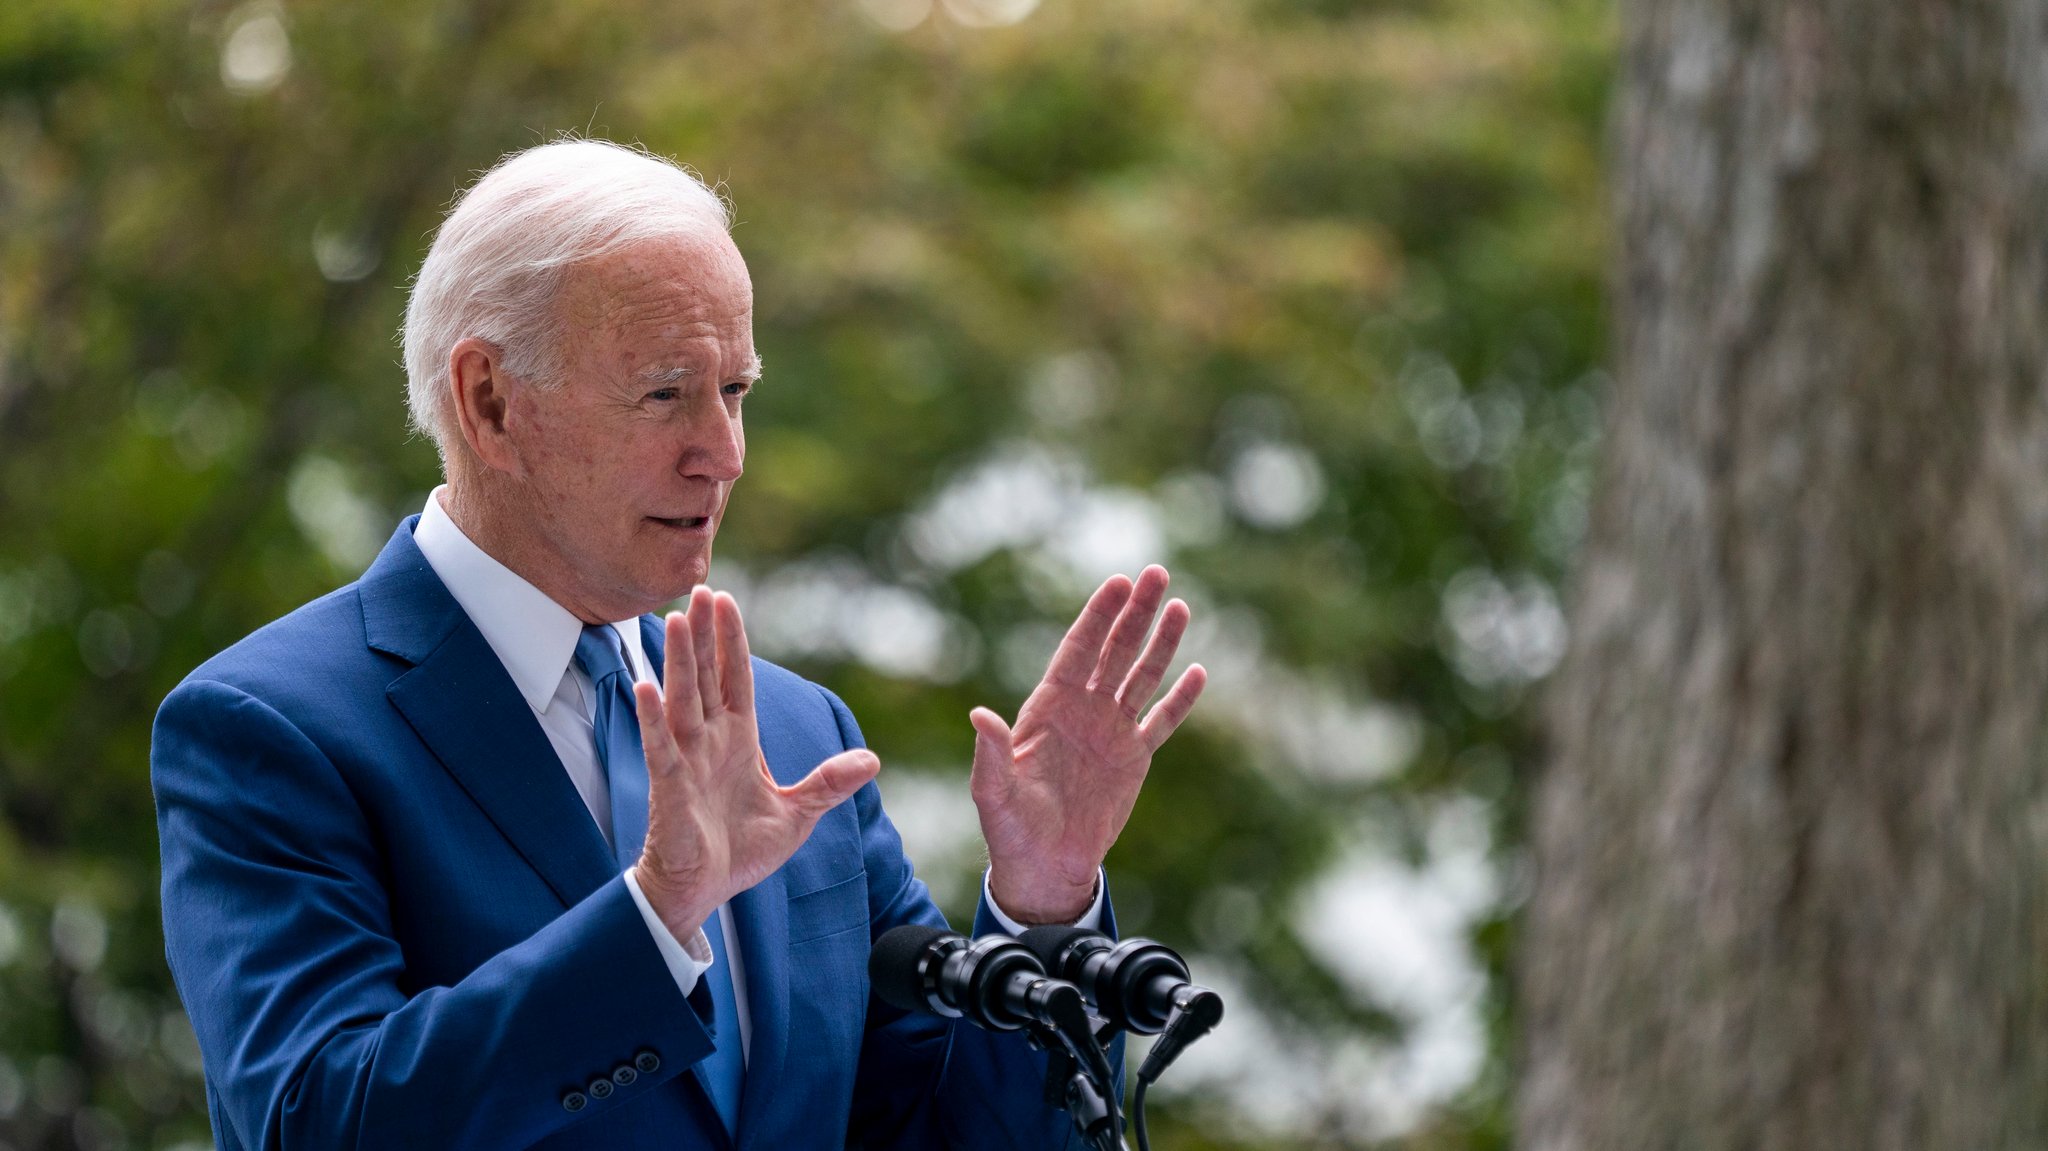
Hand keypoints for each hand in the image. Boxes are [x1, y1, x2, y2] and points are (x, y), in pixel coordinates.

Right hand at [630, 587, 879, 940]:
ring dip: (680, 661)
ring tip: (678, 619)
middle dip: (705, 634)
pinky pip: (659, 748)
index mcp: (739, 741)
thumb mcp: (797, 814)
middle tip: (700, 587)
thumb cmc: (740, 851)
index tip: (726, 600)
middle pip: (706, 677)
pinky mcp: (669, 789)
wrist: (705, 891)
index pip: (735, 679)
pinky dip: (652, 719)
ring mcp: (686, 762)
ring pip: (682, 700)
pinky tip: (645, 687)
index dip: (732, 641)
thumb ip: (829, 784)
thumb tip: (871, 761)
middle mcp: (709, 742)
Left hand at [973, 565, 1206, 924]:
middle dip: (1135, 613)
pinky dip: (1180, 700)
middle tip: (1156, 574)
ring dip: (1161, 643)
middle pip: (1114, 651)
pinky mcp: (1134, 758)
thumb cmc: (1010, 829)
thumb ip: (991, 753)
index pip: (1078, 650)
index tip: (1117, 583)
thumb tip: (979, 715)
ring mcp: (1111, 731)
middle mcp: (1084, 710)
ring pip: (1141, 676)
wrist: (1043, 866)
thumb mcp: (994, 793)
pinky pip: (1161, 722)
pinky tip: (1198, 672)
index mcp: (1049, 708)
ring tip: (1179, 606)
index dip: (1097, 617)